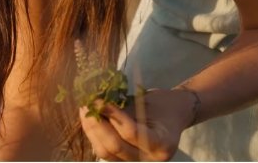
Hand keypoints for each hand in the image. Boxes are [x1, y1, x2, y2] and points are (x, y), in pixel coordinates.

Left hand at [79, 88, 195, 160]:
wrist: (172, 115)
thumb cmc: (162, 105)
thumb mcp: (146, 104)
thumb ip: (123, 109)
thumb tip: (96, 104)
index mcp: (162, 144)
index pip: (132, 133)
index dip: (113, 116)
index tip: (99, 100)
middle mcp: (150, 159)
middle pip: (115, 147)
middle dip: (97, 125)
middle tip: (87, 105)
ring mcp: (138, 162)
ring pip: (106, 153)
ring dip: (91, 131)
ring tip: (85, 111)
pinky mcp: (126, 161)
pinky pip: (106, 152)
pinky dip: (95, 136)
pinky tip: (89, 121)